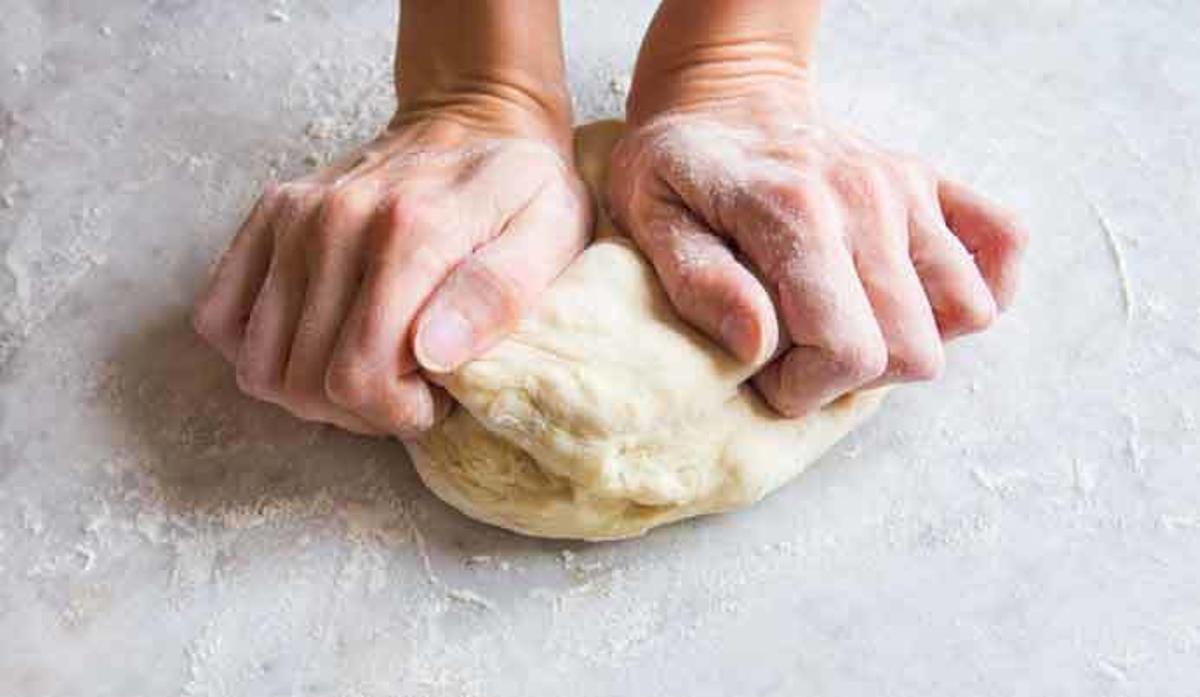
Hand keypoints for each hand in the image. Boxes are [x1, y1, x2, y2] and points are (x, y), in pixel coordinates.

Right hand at [192, 115, 590, 436]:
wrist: (476, 118)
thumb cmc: (523, 191)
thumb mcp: (552, 235)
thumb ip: (500, 293)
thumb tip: (432, 352)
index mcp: (410, 233)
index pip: (359, 377)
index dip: (399, 413)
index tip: (436, 394)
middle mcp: (336, 221)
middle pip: (306, 383)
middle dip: (362, 410)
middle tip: (408, 385)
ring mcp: (293, 217)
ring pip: (261, 366)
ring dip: (312, 392)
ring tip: (368, 365)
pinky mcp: (267, 217)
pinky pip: (219, 318)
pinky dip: (260, 350)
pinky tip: (318, 342)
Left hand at [609, 85, 1025, 416]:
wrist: (724, 92)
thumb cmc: (679, 165)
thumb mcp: (651, 219)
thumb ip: (700, 284)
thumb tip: (757, 345)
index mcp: (796, 216)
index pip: (849, 350)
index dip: (808, 388)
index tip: (769, 373)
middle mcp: (867, 199)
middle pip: (914, 349)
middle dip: (852, 378)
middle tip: (801, 354)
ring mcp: (907, 189)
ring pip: (968, 312)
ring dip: (910, 341)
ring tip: (849, 324)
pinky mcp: (930, 183)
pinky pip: (1003, 244)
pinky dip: (977, 285)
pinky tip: (916, 298)